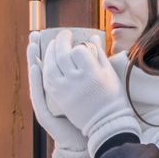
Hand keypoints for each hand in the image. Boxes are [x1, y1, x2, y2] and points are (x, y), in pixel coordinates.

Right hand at [26, 30, 85, 152]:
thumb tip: (93, 46)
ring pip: (37, 80)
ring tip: (32, 45)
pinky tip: (35, 67)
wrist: (92, 141)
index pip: (51, 65)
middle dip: (37, 50)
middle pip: (41, 69)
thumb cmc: (94, 115)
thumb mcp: (91, 88)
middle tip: (35, 33)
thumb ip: (89, 70)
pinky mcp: (47, 114)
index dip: (46, 49)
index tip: (46, 33)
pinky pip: (39, 95)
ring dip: (32, 61)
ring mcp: (48, 105)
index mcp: (61, 88)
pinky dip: (36, 81)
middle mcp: (52, 95)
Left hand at [40, 30, 133, 147]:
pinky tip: (48, 60)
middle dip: (62, 40)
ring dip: (49, 51)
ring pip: (51, 65)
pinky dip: (45, 66)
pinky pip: (47, 78)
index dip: (78, 45)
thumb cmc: (112, 97)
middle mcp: (76, 81)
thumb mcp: (110, 74)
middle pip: (62, 55)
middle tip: (64, 34)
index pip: (79, 51)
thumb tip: (92, 37)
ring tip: (53, 44)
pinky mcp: (58, 97)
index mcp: (92, 74)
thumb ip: (99, 54)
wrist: (105, 123)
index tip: (80, 43)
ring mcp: (64, 89)